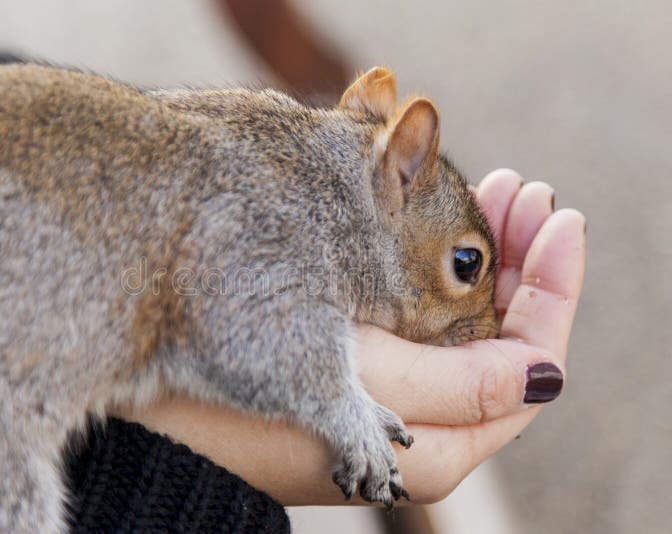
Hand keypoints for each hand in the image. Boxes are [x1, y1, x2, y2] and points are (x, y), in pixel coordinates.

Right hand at [129, 169, 585, 504]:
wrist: (160, 426)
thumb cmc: (258, 398)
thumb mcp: (371, 381)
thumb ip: (471, 382)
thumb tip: (549, 370)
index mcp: (442, 442)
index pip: (531, 360)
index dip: (553, 287)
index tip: (559, 218)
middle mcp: (424, 430)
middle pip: (501, 342)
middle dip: (518, 265)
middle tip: (523, 194)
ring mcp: (388, 403)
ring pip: (459, 331)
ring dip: (478, 265)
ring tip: (490, 200)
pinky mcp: (353, 378)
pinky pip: (419, 328)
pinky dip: (433, 279)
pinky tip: (429, 233)